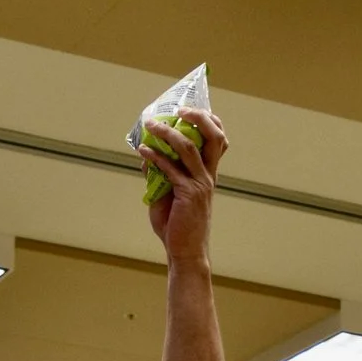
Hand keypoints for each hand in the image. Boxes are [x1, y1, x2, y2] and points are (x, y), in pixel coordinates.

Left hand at [140, 107, 225, 260]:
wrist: (184, 251)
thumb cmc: (177, 225)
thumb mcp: (168, 193)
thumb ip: (162, 173)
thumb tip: (147, 155)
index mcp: (208, 174)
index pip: (218, 140)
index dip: (209, 121)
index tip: (190, 110)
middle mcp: (208, 175)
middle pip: (214, 136)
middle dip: (198, 117)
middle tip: (179, 109)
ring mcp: (200, 184)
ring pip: (188, 147)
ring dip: (167, 132)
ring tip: (151, 126)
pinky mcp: (187, 193)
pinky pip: (170, 168)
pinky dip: (155, 156)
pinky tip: (143, 152)